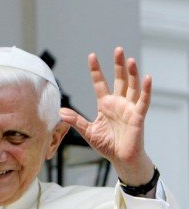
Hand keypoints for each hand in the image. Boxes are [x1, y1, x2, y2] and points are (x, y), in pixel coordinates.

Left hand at [59, 47, 154, 185]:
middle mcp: (118, 103)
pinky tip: (147, 78)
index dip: (96, 70)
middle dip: (118, 65)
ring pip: (132, 87)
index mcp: (105, 105)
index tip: (92, 56)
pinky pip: (143, 101)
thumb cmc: (107, 145)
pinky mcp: (138, 116)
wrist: (121, 158)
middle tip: (117, 49)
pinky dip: (146, 90)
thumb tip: (60, 112)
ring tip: (129, 59)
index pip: (100, 84)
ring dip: (132, 73)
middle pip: (119, 80)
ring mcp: (129, 108)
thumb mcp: (88, 132)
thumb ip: (76, 120)